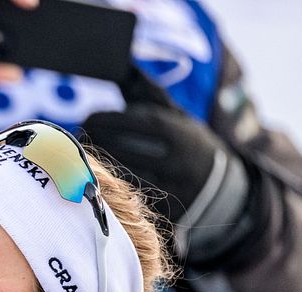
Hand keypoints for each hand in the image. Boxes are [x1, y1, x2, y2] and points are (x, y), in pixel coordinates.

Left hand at [80, 105, 251, 263]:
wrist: (225, 188)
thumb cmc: (190, 145)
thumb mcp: (180, 118)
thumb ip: (153, 96)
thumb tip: (130, 68)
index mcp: (178, 134)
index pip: (136, 124)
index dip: (107, 120)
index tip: (86, 118)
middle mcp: (176, 160)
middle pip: (125, 151)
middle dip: (97, 142)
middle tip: (76, 137)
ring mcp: (172, 188)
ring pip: (125, 177)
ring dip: (98, 166)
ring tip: (79, 157)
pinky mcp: (167, 212)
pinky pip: (132, 201)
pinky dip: (112, 190)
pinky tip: (93, 180)